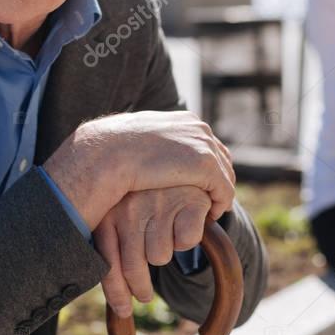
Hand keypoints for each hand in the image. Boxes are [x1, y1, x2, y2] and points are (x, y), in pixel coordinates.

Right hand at [44, 110, 234, 231]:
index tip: (202, 183)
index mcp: (185, 120)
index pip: (208, 142)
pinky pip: (224, 190)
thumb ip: (153, 143)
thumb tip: (149, 150)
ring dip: (220, 193)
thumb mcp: (139, 139)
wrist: (108, 152)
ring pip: (226, 175)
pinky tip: (211, 215)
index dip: (209, 164)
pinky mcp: (205, 165)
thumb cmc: (114, 149)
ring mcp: (203, 145)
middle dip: (219, 179)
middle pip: (221, 157)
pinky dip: (220, 203)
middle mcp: (199, 128)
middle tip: (212, 199)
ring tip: (211, 209)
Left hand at [94, 186, 211, 316]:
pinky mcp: (189, 200)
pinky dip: (186, 240)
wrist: (177, 169)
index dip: (116, 293)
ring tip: (163, 239)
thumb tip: (118, 308)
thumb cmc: (144, 202)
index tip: (124, 311)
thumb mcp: (120, 217)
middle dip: (140, 289)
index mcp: (108, 213)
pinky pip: (186, 242)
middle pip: (134, 267)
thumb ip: (113, 250)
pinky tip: (181, 225)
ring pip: (160, 256)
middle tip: (144, 295)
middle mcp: (130, 207)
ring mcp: (159, 202)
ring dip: (163, 255)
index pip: (108, 263)